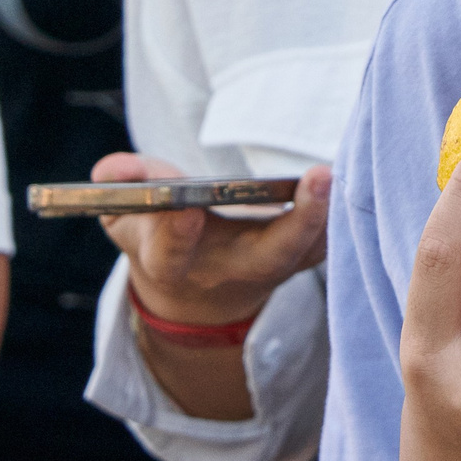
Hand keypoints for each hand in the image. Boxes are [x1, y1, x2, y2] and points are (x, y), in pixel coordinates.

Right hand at [91, 152, 329, 326]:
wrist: (195, 289)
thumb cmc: (156, 236)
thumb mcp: (123, 217)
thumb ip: (118, 191)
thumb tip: (110, 171)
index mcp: (173, 265)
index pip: (171, 254)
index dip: (174, 234)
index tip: (182, 204)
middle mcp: (228, 270)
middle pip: (269, 256)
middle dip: (297, 222)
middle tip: (319, 177)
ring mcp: (269, 268)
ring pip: (309, 250)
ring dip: (331, 215)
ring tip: (343, 171)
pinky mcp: (298, 259)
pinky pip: (326, 241)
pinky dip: (341, 213)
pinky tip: (351, 174)